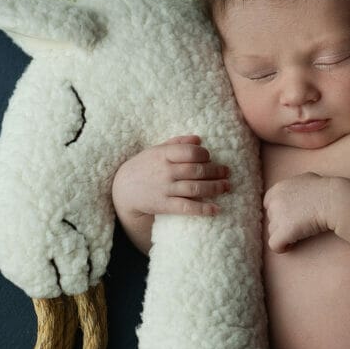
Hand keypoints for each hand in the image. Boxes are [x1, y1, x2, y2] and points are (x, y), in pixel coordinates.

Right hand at [112, 134, 231, 217]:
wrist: (123, 190)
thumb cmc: (143, 167)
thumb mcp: (155, 150)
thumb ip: (177, 143)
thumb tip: (199, 139)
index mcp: (163, 155)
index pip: (191, 152)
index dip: (204, 154)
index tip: (209, 157)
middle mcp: (165, 171)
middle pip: (197, 170)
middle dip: (215, 171)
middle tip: (227, 172)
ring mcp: (165, 189)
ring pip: (195, 188)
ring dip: (215, 187)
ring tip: (226, 186)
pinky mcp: (164, 205)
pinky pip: (187, 207)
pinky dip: (203, 209)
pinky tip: (216, 209)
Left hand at [264, 173, 337, 251]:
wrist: (334, 201)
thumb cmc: (326, 190)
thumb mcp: (306, 179)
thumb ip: (295, 186)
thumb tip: (297, 191)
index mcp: (278, 189)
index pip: (269, 204)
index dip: (280, 212)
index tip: (291, 216)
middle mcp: (274, 202)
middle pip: (272, 218)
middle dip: (282, 223)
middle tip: (298, 226)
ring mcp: (277, 218)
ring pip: (273, 232)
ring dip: (284, 234)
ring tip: (298, 234)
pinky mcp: (283, 232)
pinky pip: (275, 245)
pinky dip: (282, 247)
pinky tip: (292, 246)